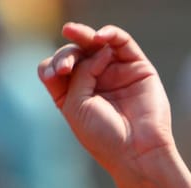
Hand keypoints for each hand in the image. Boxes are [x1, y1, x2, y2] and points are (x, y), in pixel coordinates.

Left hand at [39, 23, 173, 178]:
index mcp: (74, 94)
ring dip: (83, 36)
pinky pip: (122, 42)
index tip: (56, 76)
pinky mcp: (137, 67)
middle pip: (75, 53)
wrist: (137, 151)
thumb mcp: (75, 105)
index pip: (57, 68)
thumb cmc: (103, 136)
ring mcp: (116, 72)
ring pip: (96, 44)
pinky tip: (100, 37)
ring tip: (72, 32)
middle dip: (66, 55)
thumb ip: (78, 74)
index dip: (53, 66)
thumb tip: (98, 48)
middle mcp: (95, 81)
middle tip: (66, 68)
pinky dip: (111, 34)